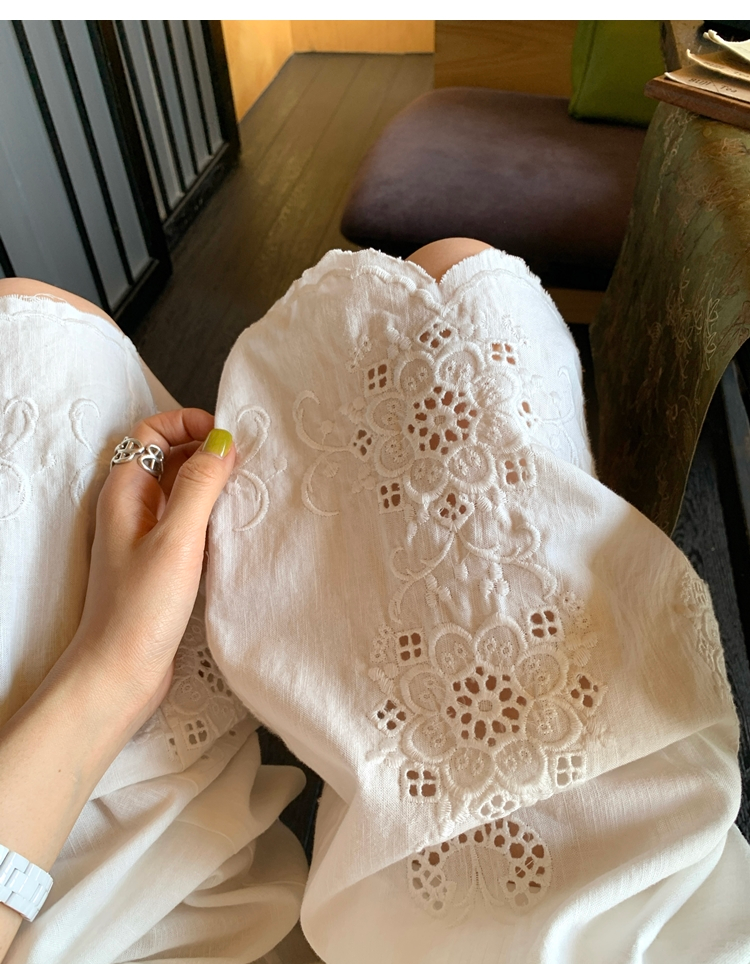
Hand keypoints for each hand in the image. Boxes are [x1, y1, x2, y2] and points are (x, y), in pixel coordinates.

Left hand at [65, 408, 234, 727]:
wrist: (120, 673)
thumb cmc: (138, 611)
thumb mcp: (176, 539)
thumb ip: (199, 485)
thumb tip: (223, 441)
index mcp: (124, 493)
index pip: (151, 432)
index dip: (187, 424)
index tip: (227, 438)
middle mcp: (132, 509)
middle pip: (170, 457)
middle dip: (207, 452)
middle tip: (246, 464)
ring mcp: (146, 536)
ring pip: (182, 491)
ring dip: (213, 486)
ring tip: (247, 493)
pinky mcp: (162, 562)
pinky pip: (189, 522)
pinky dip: (213, 516)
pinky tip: (236, 529)